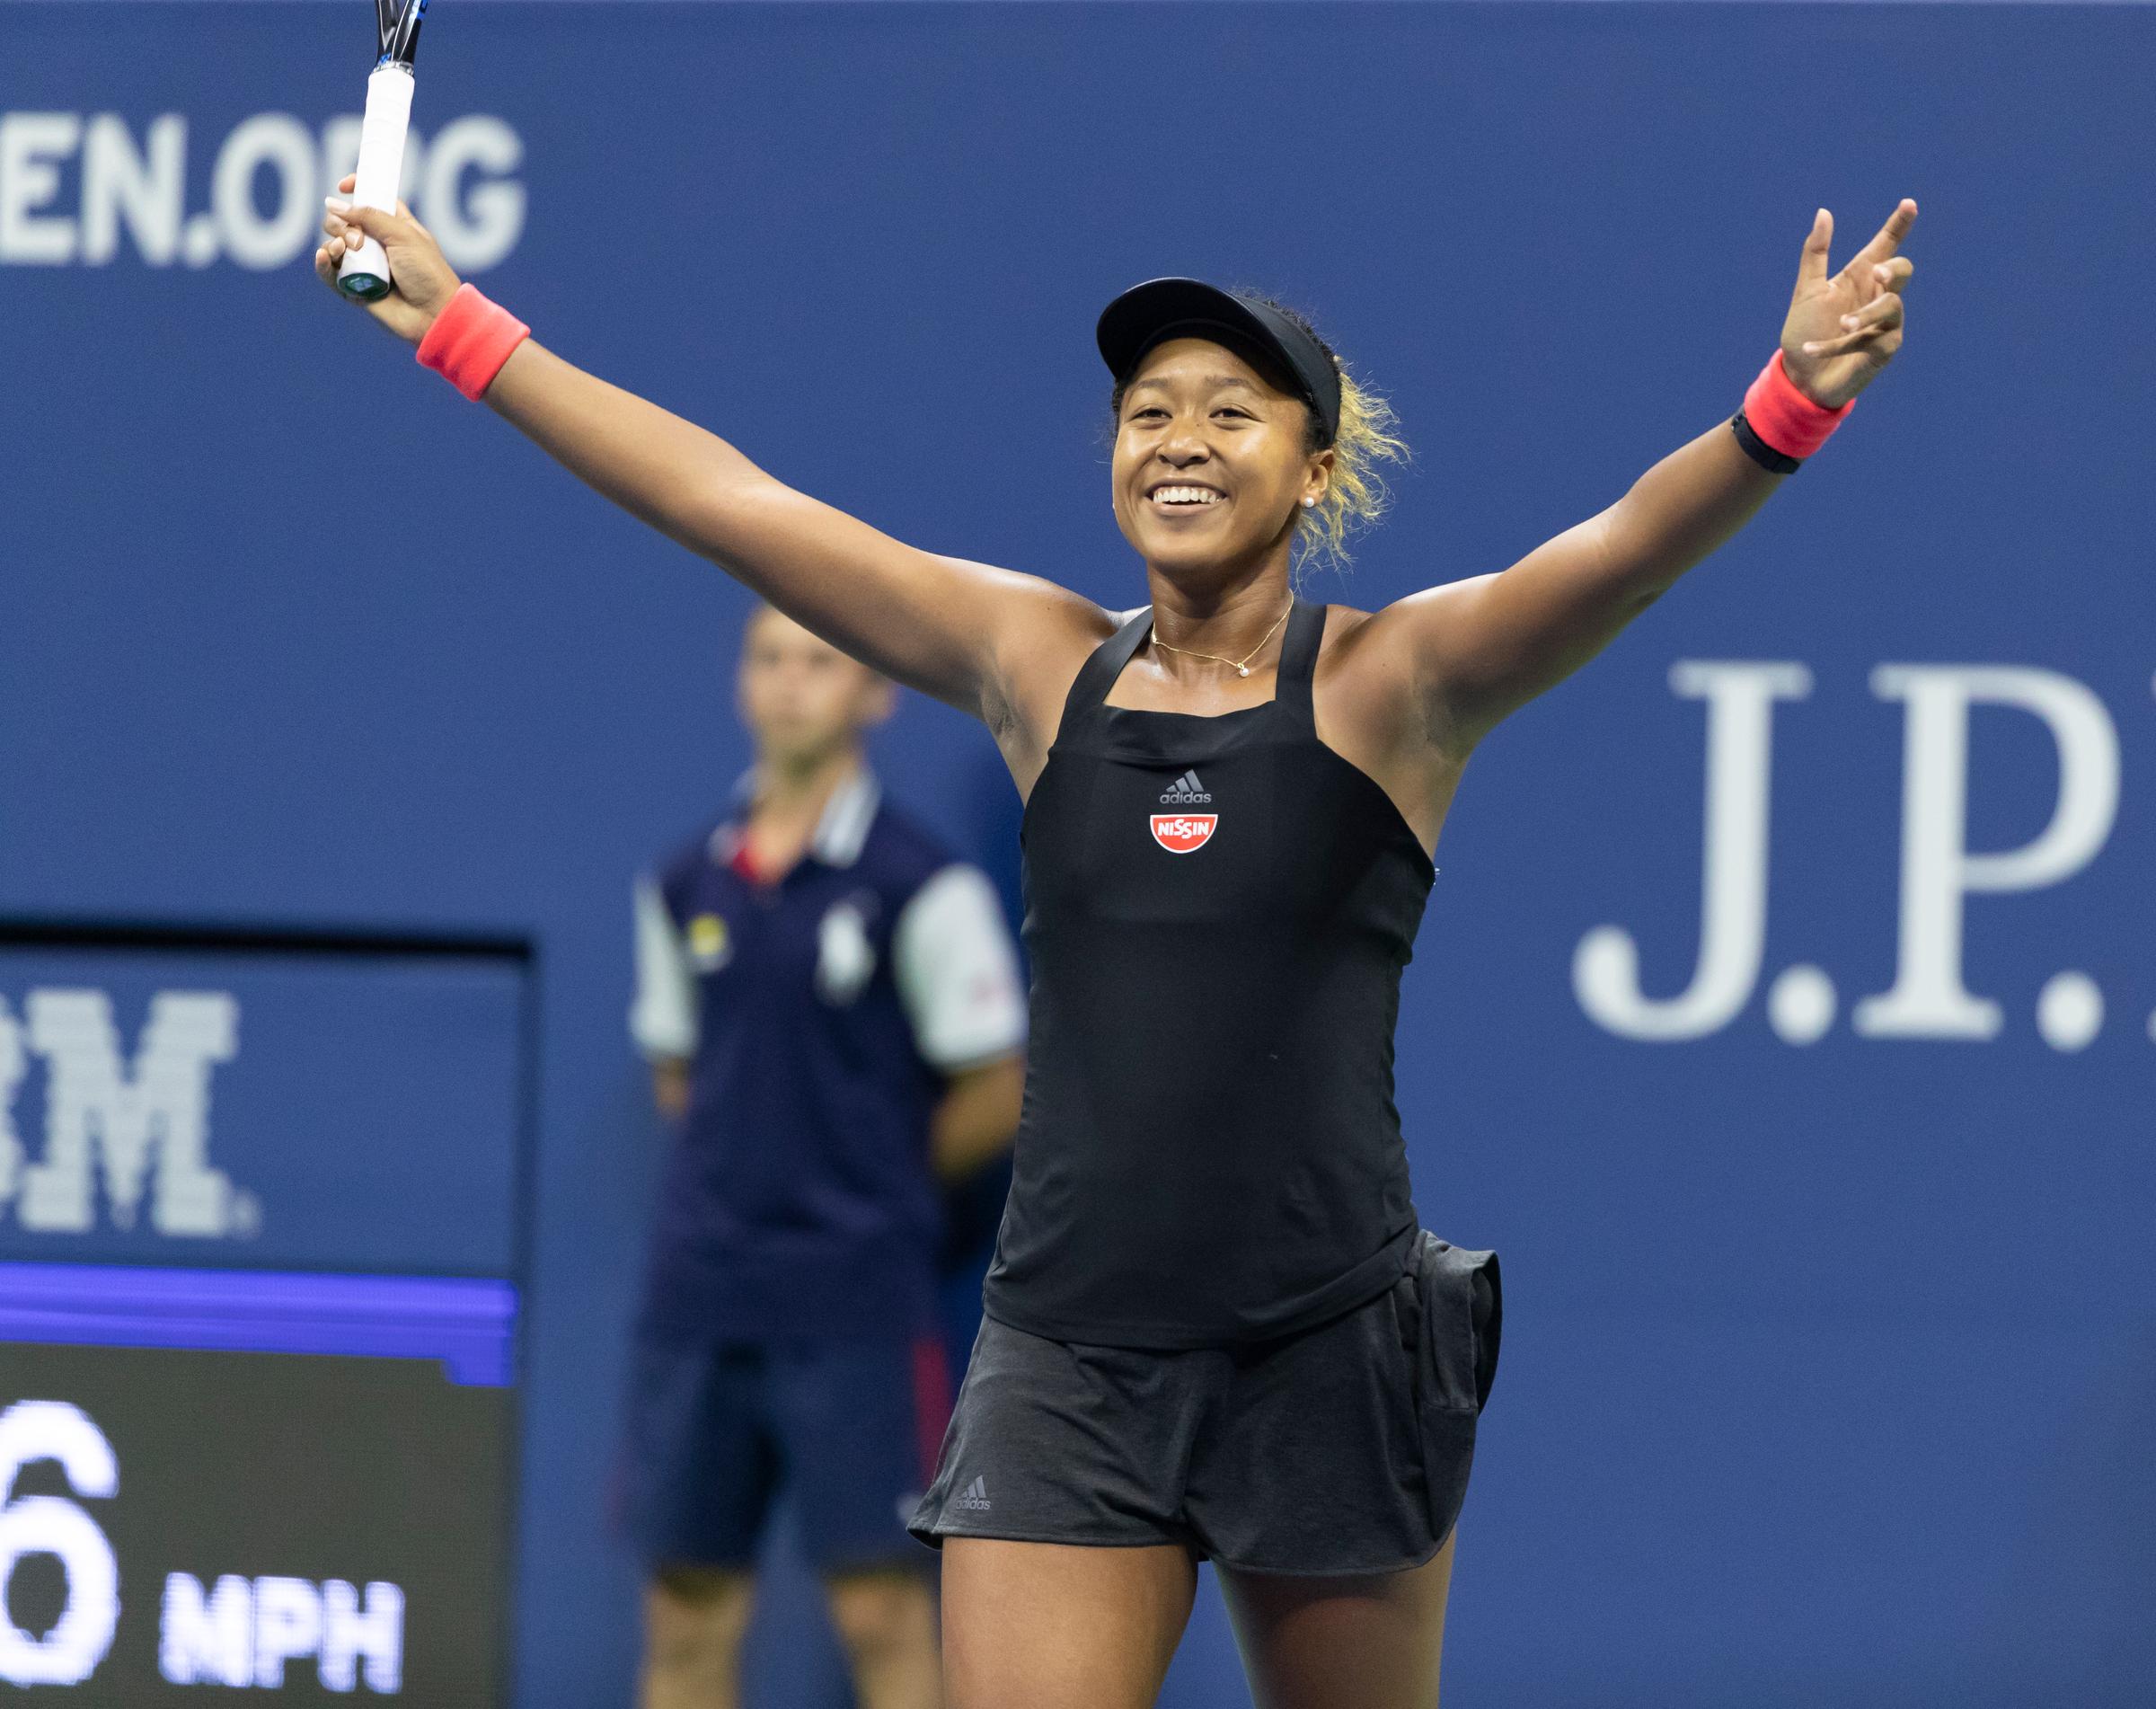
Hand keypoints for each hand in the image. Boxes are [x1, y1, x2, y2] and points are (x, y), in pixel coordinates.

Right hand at [314, 174, 461, 344]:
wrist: (433, 314)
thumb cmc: (427, 273)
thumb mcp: (403, 235)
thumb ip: (370, 216)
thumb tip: (332, 204)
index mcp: (395, 226)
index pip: (371, 200)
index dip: (356, 189)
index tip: (343, 186)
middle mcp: (378, 244)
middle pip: (344, 221)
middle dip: (342, 224)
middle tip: (358, 240)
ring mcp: (365, 266)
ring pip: (334, 245)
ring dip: (334, 243)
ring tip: (344, 251)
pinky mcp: (355, 289)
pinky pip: (330, 273)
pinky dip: (323, 264)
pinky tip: (324, 257)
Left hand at [1779, 198, 1917, 409]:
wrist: (1799, 377)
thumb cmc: (1805, 332)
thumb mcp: (1807, 291)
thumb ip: (1816, 254)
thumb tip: (1823, 212)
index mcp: (1860, 278)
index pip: (1886, 246)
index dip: (1899, 225)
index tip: (1909, 203)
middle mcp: (1876, 296)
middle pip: (1902, 271)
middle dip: (1893, 268)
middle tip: (1877, 272)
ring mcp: (1885, 323)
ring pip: (1892, 306)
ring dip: (1865, 314)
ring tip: (1842, 324)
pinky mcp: (1884, 350)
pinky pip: (1870, 340)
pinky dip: (1839, 344)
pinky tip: (1814, 348)